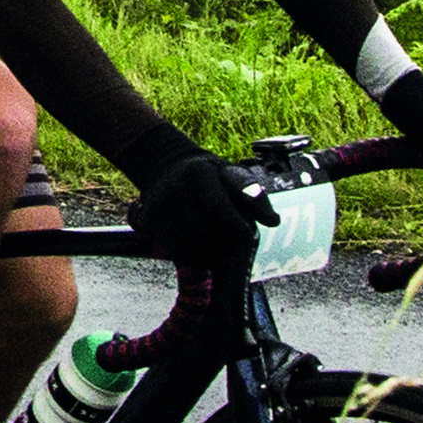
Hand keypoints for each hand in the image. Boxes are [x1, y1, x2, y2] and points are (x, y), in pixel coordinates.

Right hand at [134, 147, 266, 255]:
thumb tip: (273, 222)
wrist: (165, 165)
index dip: (235, 228)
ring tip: (219, 246)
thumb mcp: (233, 175)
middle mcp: (175, 187)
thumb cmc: (211, 176)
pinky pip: (177, 251)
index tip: (247, 237)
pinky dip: (194, 257)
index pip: (217, 206)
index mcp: (199, 172)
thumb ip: (255, 197)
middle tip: (235, 244)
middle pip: (205, 232)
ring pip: (191, 247)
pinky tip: (201, 247)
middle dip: (226, 245)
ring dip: (211, 255)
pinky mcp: (149, 222)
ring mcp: (159, 206)